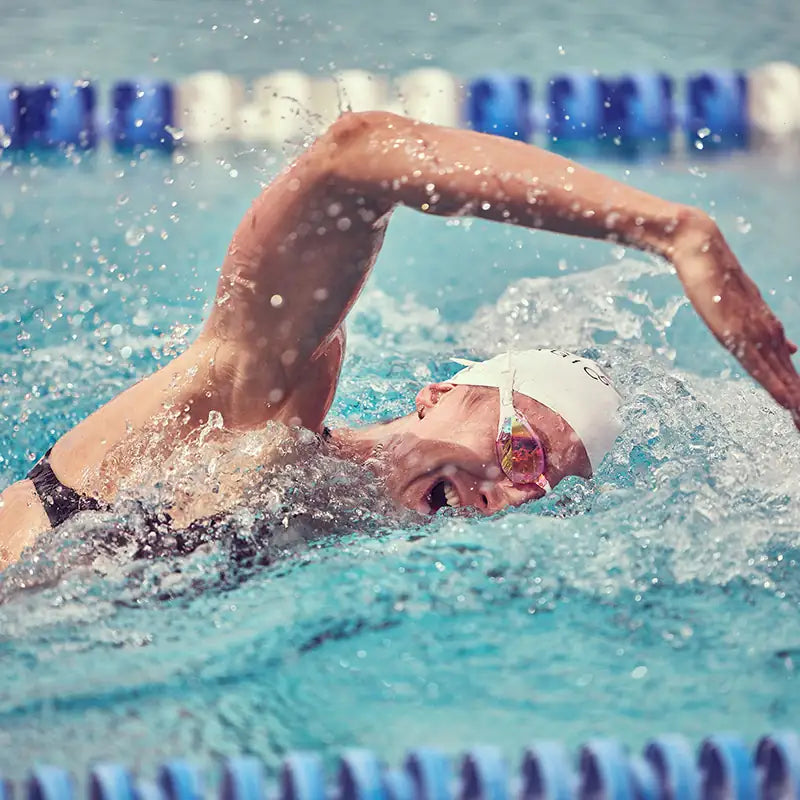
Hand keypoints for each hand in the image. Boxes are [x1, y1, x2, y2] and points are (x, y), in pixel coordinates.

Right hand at [676, 220, 799, 428]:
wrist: (702, 250)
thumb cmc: (714, 275)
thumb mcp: (741, 307)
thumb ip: (764, 329)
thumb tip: (790, 348)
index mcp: (768, 329)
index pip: (787, 369)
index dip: (797, 393)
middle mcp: (768, 333)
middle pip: (790, 379)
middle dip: (799, 404)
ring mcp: (756, 333)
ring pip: (783, 378)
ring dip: (796, 403)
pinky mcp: (739, 333)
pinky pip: (762, 369)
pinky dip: (779, 389)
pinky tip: (790, 404)